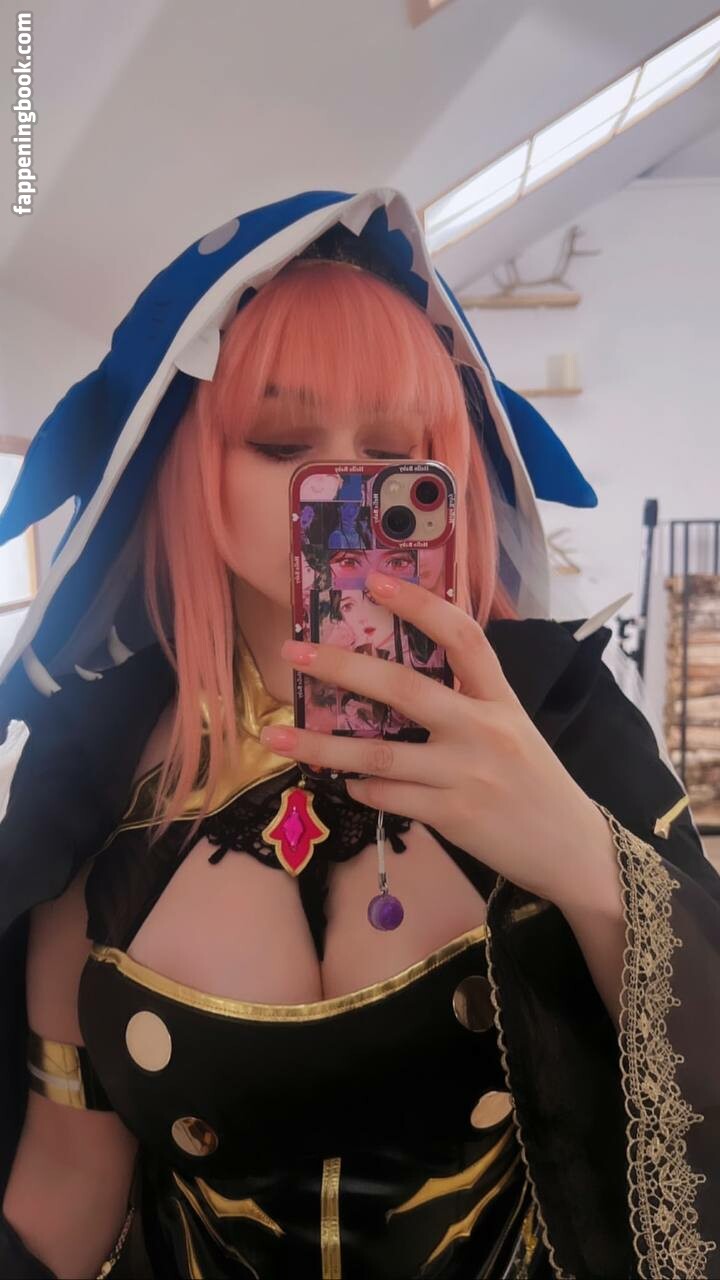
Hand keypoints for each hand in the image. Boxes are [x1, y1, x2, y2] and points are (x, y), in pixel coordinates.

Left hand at [259, 570, 610, 907]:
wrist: (572, 848)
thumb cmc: (534, 782)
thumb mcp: (513, 727)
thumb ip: (469, 700)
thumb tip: (400, 678)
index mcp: (501, 698)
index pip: (463, 636)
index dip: (420, 604)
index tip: (376, 581)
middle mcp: (483, 729)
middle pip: (404, 688)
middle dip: (343, 668)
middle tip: (294, 652)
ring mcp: (466, 774)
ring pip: (380, 754)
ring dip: (321, 747)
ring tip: (276, 737)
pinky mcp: (453, 816)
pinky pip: (389, 797)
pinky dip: (359, 788)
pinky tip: (342, 782)